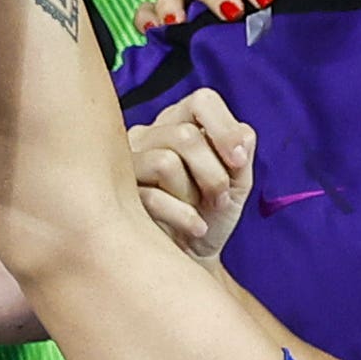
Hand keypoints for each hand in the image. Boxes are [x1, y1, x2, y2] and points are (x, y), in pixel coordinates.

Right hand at [130, 90, 256, 260]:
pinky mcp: (118, 193)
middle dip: (213, 174)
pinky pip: (151, 196)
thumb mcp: (236, 184)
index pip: (202, 101)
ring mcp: (128, 162)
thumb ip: (241, 155)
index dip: (225, 129)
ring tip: (198, 214)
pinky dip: (183, 216)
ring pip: (165, 162)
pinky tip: (194, 228)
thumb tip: (242, 138)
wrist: (190, 258)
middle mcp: (150, 134)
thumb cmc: (210, 215)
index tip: (239, 163)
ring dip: (193, 195)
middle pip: (185, 135)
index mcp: (180, 122)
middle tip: (219, 200)